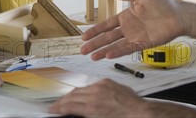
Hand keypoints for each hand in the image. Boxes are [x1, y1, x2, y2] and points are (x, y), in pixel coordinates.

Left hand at [49, 79, 195, 117]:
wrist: (140, 112)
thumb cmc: (134, 106)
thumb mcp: (120, 92)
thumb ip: (108, 92)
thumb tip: (102, 97)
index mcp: (104, 83)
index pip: (84, 88)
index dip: (75, 94)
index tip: (69, 97)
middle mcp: (97, 88)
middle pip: (76, 92)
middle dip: (66, 98)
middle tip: (57, 103)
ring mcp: (94, 98)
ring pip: (72, 98)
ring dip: (62, 103)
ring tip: (54, 108)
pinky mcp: (92, 108)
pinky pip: (74, 106)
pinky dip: (63, 108)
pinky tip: (57, 110)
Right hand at [81, 0, 186, 59]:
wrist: (178, 14)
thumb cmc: (162, 3)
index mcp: (126, 16)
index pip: (106, 25)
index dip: (95, 30)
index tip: (84, 36)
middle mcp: (128, 28)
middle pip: (107, 37)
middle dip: (95, 43)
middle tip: (82, 50)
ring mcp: (135, 37)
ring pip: (115, 45)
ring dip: (103, 51)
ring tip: (92, 57)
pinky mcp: (144, 44)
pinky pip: (128, 49)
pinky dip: (118, 52)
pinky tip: (108, 55)